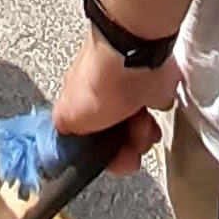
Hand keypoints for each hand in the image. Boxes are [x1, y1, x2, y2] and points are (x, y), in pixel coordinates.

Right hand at [52, 27, 178, 174]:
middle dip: (124, 148)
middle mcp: (102, 97)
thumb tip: (63, 146)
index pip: (87, 141)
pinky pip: (154, 118)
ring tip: (140, 123)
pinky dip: (154, 121)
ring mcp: (127, 94)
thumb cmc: (101, 79)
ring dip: (140, 136)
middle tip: (128, 144)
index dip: (100, 157)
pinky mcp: (152, 91)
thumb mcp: (68, 118)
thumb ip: (65, 134)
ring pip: (135, 132)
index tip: (108, 161)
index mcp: (78, 102)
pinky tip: (150, 115)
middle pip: (115, 140)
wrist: (137, 58)